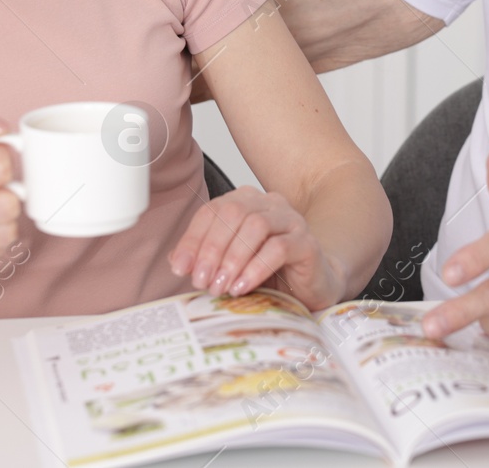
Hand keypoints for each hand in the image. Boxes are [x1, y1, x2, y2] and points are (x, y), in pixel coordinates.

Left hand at [168, 185, 344, 309]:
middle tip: (201, 280)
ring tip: (221, 286)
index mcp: (246, 202)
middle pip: (233, 213)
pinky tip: (242, 286)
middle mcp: (269, 204)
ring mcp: (291, 220)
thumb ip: (205, 257)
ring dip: (232, 258)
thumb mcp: (230, 265)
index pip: (212, 210)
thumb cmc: (271, 273)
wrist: (312, 286)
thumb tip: (175, 260)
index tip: (180, 268)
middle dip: (212, 248)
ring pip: (256, 226)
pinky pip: (278, 248)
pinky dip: (255, 268)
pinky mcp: (307, 242)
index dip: (193, 238)